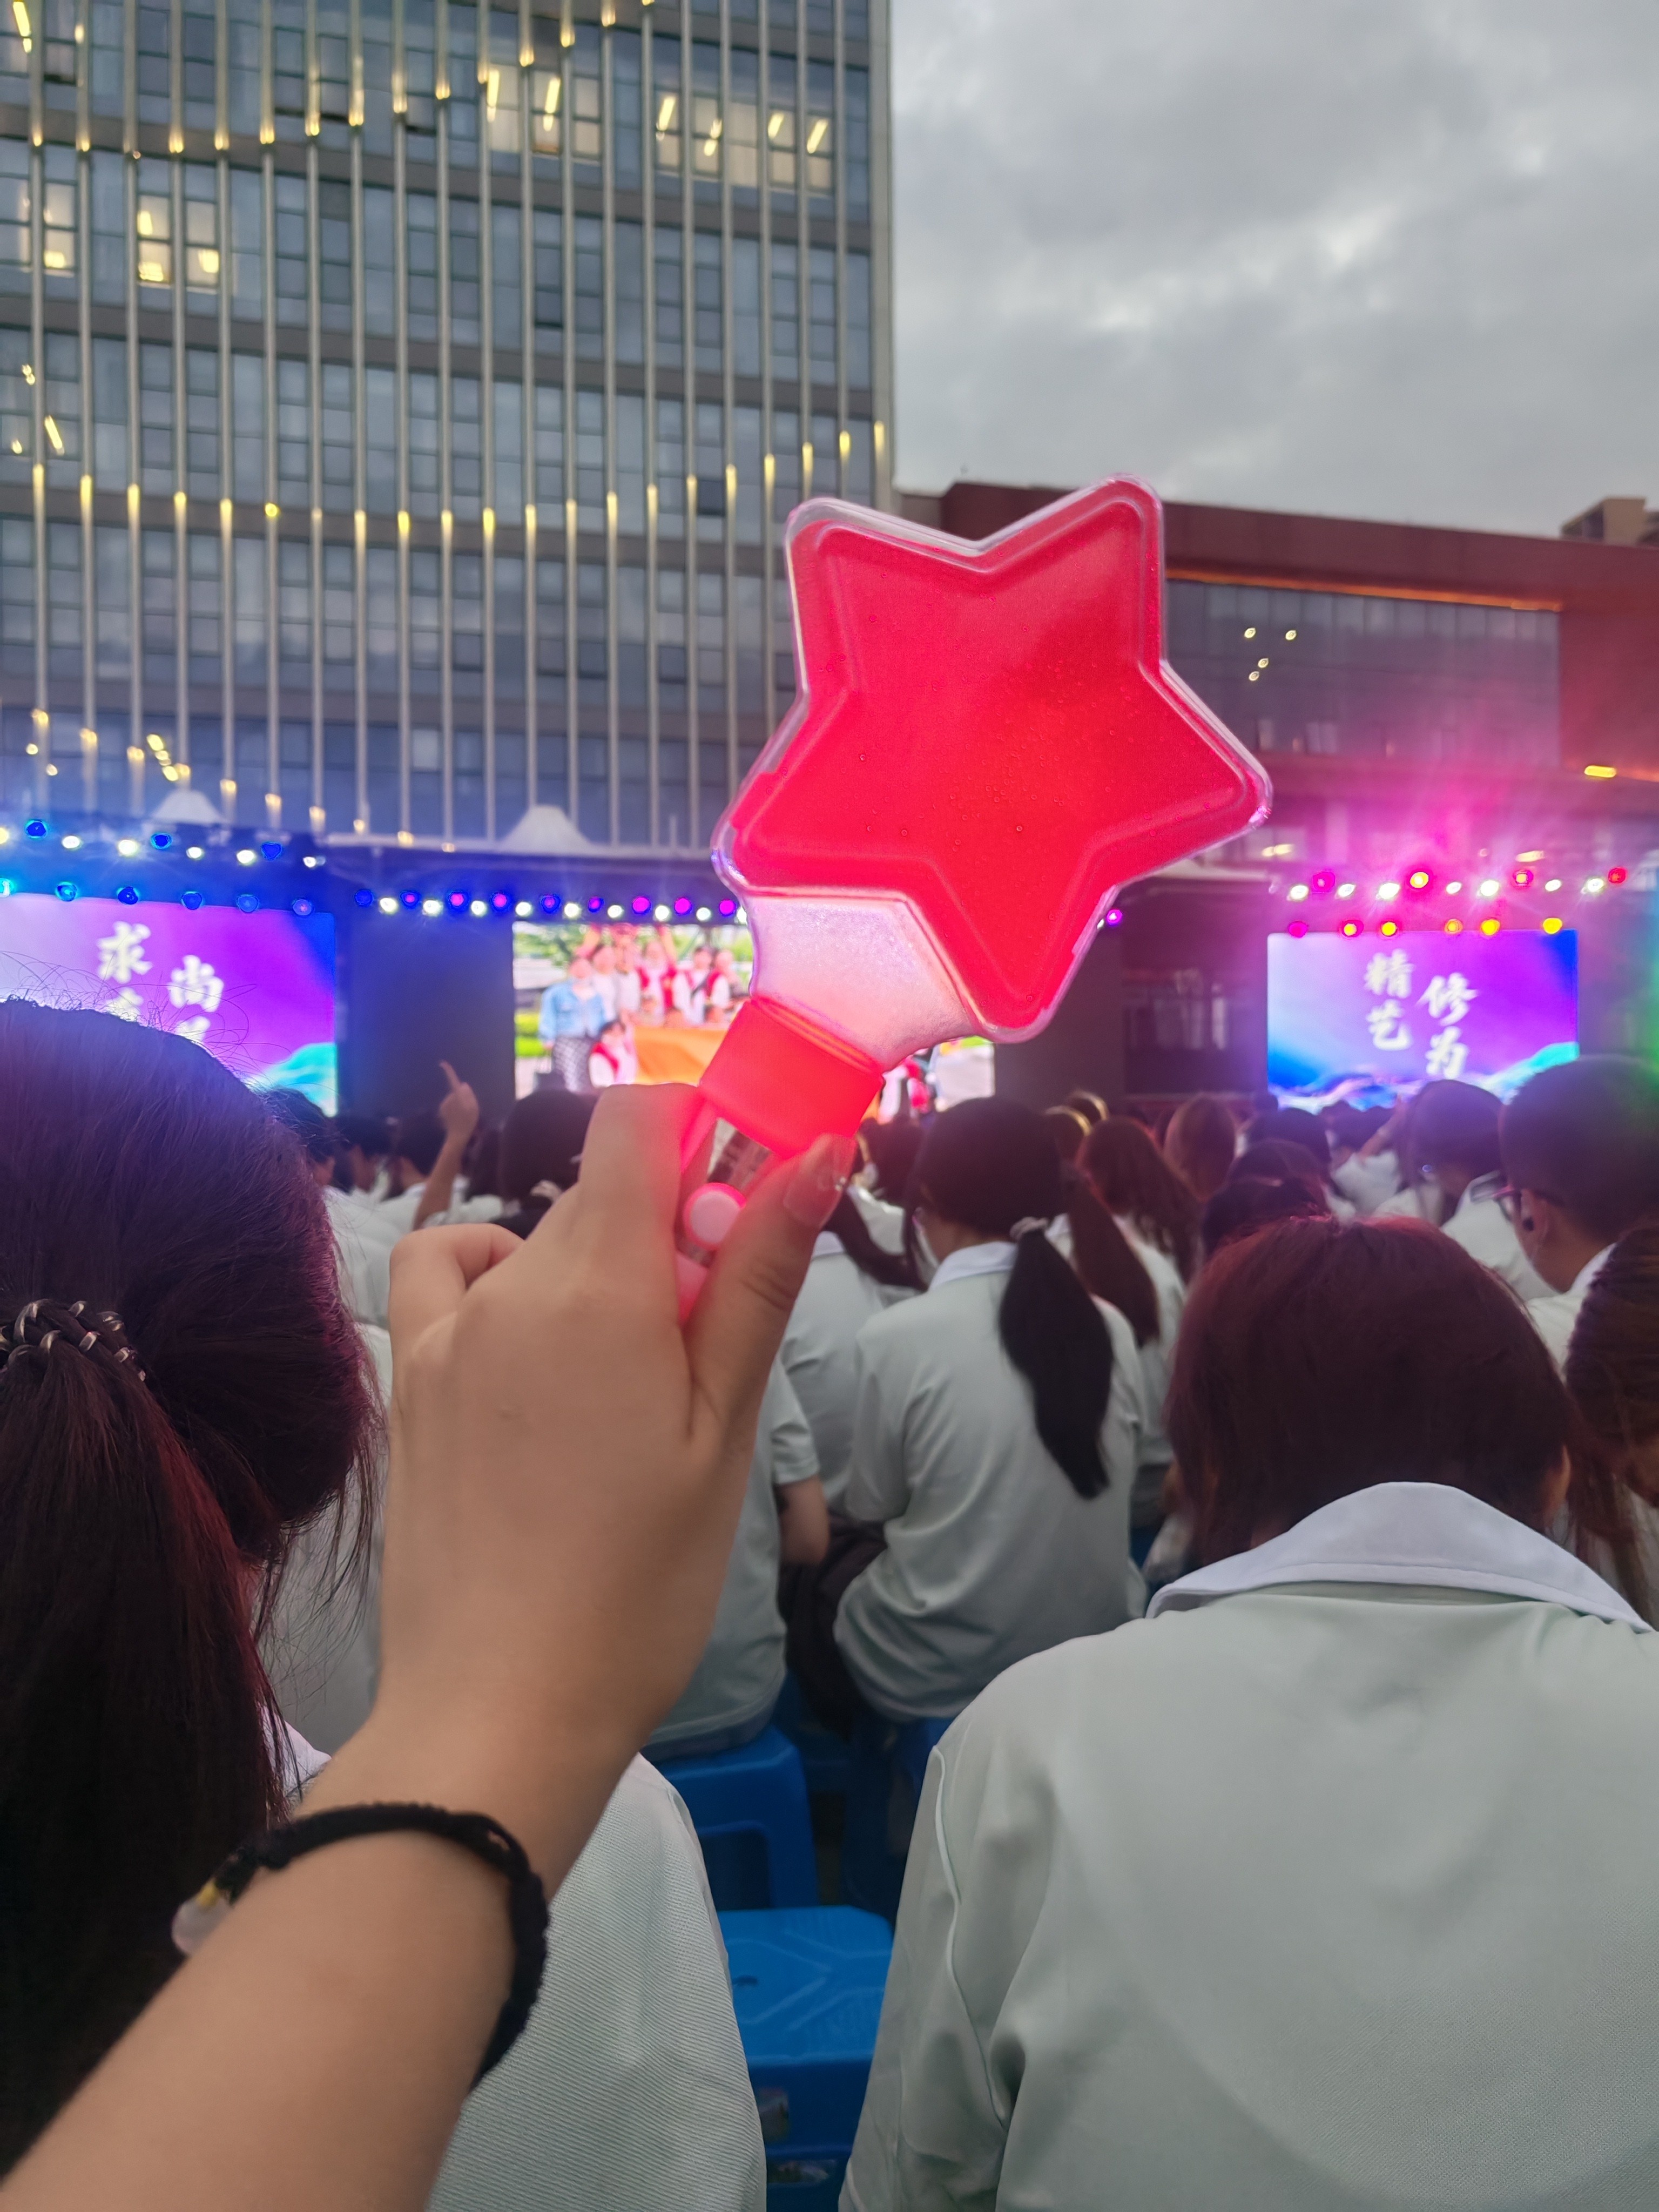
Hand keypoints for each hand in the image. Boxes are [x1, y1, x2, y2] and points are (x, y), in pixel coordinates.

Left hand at [329, 1085, 854, 1876]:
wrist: (499, 1711)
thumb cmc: (638, 1586)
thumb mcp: (724, 1432)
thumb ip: (759, 1281)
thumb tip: (811, 1153)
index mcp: (599, 1287)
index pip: (638, 1123)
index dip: (701, 1127)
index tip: (745, 1193)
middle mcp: (508, 1286)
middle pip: (598, 1194)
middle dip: (666, 1232)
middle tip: (706, 1347)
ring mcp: (444, 1335)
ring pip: (533, 1246)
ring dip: (589, 1272)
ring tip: (624, 1381)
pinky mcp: (407, 1386)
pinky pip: (448, 1284)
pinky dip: (496, 1288)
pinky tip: (533, 1363)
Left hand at [437, 1061, 480, 1144]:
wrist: (457, 1135)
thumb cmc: (468, 1121)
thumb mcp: (473, 1107)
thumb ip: (468, 1094)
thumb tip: (463, 1084)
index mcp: (456, 1096)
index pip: (452, 1081)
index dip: (448, 1071)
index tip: (442, 1063)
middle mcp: (448, 1098)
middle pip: (456, 1092)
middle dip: (461, 1096)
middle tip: (468, 1107)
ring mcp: (444, 1105)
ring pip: (453, 1099)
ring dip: (458, 1103)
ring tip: (464, 1113)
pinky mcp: (442, 1110)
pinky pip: (450, 1105)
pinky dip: (454, 1108)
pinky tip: (458, 1116)